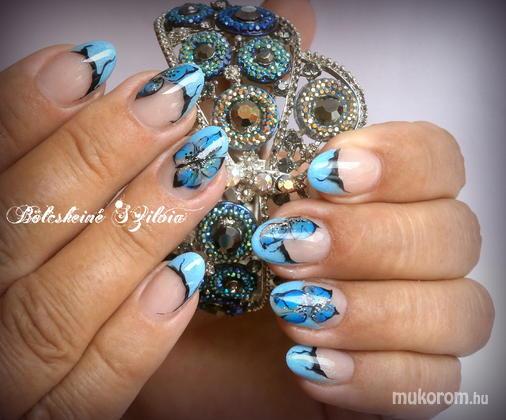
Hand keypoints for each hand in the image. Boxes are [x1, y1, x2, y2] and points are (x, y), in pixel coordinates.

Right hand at [0, 42, 227, 417]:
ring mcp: (11, 384)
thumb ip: (38, 183)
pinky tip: (187, 276)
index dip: (22, 117)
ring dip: (137, 230)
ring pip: (56, 310)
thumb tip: (88, 91)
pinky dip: (137, 336)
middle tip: (172, 104)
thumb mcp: (15, 224)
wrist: (21, 378)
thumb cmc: (19, 281)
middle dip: (98, 158)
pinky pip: (94, 390)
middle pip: (18, 233)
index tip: (88, 65)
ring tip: (204, 168)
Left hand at [126, 122, 493, 419]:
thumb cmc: (199, 255)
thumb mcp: (211, 170)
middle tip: (288, 245)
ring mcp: (409, 318)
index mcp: (373, 195)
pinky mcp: (398, 379)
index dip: (396, 162)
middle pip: (452, 235)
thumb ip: (264, 92)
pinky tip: (307, 363)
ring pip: (458, 310)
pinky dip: (377, 377)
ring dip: (373, 310)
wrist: (172, 341)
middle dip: (372, 241)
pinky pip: (430, 383)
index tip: (323, 171)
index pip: (436, 161)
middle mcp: (404, 249)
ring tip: (289, 310)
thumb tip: (296, 10)